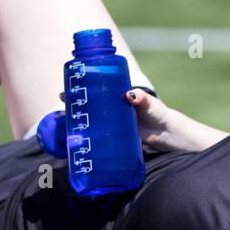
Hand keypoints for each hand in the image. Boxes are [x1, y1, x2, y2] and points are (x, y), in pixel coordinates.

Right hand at [57, 88, 184, 152]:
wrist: (167, 135)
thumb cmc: (159, 114)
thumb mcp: (150, 104)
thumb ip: (141, 99)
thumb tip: (129, 94)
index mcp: (117, 96)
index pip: (94, 88)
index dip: (79, 88)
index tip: (65, 90)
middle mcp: (111, 109)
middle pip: (88, 105)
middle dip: (73, 105)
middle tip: (62, 105)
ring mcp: (112, 124)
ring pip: (91, 120)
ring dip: (77, 122)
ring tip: (65, 123)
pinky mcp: (115, 138)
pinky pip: (98, 136)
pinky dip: (88, 137)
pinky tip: (77, 140)